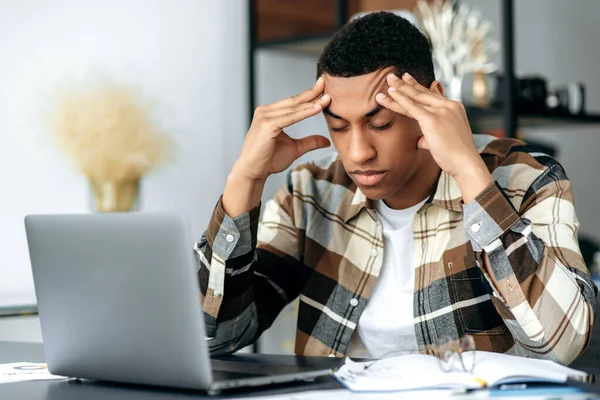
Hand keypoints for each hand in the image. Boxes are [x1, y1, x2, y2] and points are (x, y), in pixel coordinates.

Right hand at [233, 78, 331, 181]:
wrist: (253, 172)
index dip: (309, 95)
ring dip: (311, 102)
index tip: (324, 89)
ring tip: (327, 97)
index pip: (293, 102)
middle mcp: (265, 112)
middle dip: (311, 93)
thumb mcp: (295, 149)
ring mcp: (264, 117)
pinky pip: (290, 117)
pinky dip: (305, 113)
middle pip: (293, 101)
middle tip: (326, 84)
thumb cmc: (268, 160)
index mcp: (270, 114)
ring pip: (293, 108)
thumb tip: (326, 141)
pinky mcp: (267, 125)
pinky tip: (317, 108)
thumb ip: (309, 142)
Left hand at [375, 72, 492, 202]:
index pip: (432, 95)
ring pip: (415, 98)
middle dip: (406, 84)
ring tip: (387, 79)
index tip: (407, 79)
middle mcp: (449, 106)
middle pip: (423, 93)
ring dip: (399, 88)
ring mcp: (441, 111)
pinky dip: (400, 99)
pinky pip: (412, 107)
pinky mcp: (432, 119)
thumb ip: (430, 137)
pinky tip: (390, 93)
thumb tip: (421, 139)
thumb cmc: (455, 157)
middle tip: (393, 76)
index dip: (418, 87)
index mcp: (453, 108)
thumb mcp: (443, 141)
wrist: (466, 163)